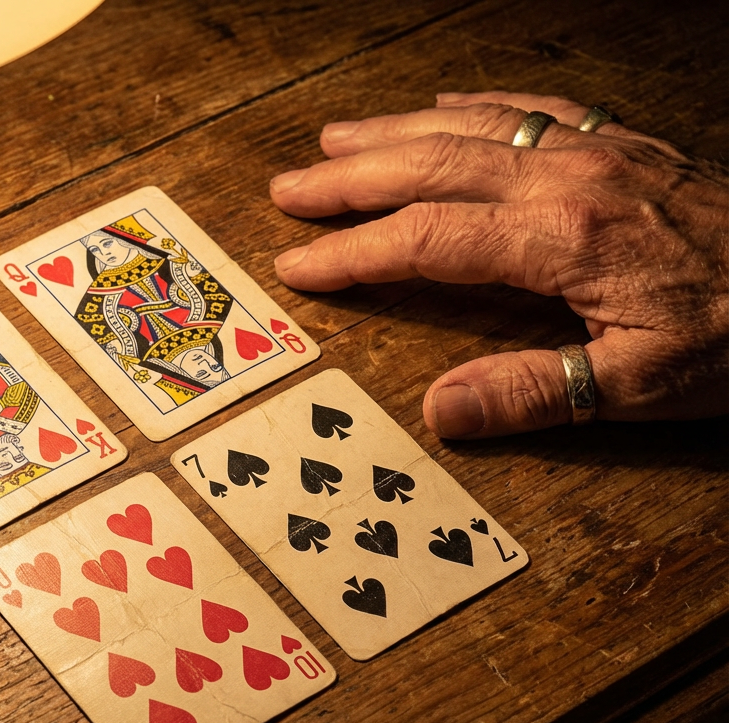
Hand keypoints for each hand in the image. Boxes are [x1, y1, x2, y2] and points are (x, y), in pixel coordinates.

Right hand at [269, 91, 728, 437]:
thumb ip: (533, 394)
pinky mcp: (620, 142)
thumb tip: (439, 409)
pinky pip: (528, 106)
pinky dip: (471, 106)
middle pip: (428, 166)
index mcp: (561, 238)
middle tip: (287, 189)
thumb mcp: (642, 385)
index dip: (353, 254)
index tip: (298, 267)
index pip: (426, 240)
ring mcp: (593, 149)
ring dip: (392, 132)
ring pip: (467, 126)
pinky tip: (441, 107)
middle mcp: (566, 177)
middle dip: (348, 180)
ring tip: (333, 140)